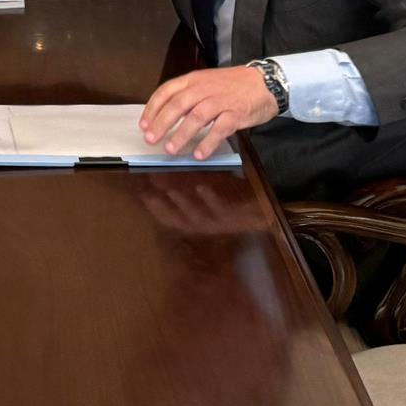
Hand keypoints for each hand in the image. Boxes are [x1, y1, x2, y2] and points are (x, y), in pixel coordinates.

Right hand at [138, 177, 262, 237]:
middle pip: (178, 219)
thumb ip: (186, 195)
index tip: (143, 195)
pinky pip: (221, 209)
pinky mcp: (234, 217)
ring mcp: (218, 222)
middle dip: (163, 208)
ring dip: (183, 204)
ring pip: (196, 215)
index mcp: (195, 222)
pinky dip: (211, 200)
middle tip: (150, 194)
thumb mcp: (206, 204)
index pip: (169, 218)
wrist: (262, 216)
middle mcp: (204, 225)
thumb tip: (165, 180)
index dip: (155, 208)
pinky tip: (203, 188)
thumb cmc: (231, 207)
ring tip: (172, 191)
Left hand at [139, 67, 278, 160]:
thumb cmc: (232, 85)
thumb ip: (187, 95)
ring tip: (171, 149)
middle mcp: (204, 88)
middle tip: (152, 139)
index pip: (166, 92)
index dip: (152, 109)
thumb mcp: (205, 82)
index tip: (144, 126)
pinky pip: (220, 129)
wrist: (265, 82)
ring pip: (196, 117)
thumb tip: (164, 116)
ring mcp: (221, 100)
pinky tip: (199, 154)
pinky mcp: (237, 113)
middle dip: (162, 123)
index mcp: (193, 80)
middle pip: (178, 105)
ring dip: (182, 134)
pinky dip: (208, 142)